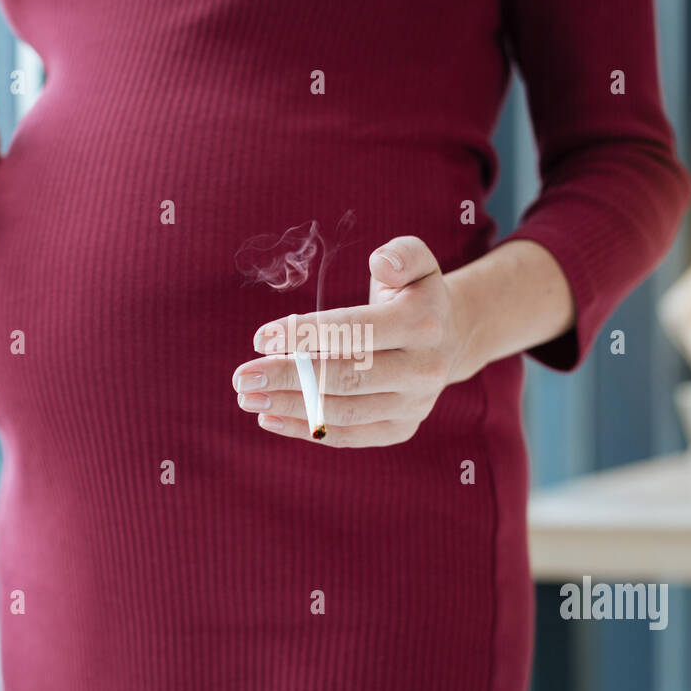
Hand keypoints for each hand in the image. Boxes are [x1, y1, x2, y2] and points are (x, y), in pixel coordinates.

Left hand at [232, 236, 471, 446]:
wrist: (448, 340)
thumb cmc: (413, 295)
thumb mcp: (416, 262)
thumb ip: (401, 254)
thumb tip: (380, 263)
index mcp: (423, 324)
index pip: (354, 330)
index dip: (304, 335)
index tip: (259, 338)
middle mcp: (423, 369)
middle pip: (345, 377)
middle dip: (287, 377)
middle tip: (241, 377)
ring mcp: (414, 405)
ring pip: (343, 412)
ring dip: (290, 407)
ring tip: (248, 398)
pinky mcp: (401, 429)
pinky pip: (349, 435)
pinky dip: (306, 430)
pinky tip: (269, 418)